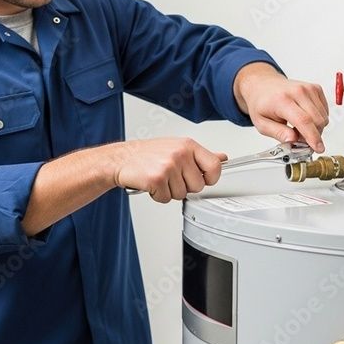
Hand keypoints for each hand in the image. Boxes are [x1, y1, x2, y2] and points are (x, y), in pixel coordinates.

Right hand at [110, 138, 227, 202]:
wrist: (121, 158)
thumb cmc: (148, 154)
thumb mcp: (177, 148)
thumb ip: (201, 155)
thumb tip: (222, 158)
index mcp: (188, 145)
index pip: (214, 166)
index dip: (210, 178)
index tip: (202, 179)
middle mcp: (180, 154)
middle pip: (198, 186)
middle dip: (185, 187)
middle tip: (171, 177)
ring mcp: (169, 166)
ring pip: (181, 194)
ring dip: (169, 192)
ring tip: (159, 179)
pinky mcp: (157, 179)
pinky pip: (166, 198)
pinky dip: (158, 196)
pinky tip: (151, 184)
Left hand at [234, 63, 328, 152]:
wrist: (263, 85)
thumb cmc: (262, 103)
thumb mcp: (262, 124)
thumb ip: (278, 133)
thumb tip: (293, 141)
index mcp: (282, 100)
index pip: (303, 121)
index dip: (313, 137)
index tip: (318, 148)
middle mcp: (298, 92)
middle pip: (317, 120)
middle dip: (313, 136)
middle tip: (300, 140)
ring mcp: (308, 88)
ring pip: (323, 117)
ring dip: (315, 128)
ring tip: (298, 127)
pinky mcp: (316, 88)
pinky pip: (325, 111)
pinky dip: (317, 119)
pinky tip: (305, 118)